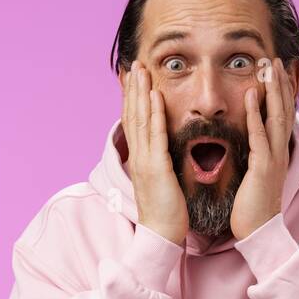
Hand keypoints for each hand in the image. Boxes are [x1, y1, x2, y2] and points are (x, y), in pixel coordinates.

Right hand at [121, 61, 187, 245]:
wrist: (161, 235)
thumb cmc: (165, 212)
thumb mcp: (162, 181)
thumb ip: (161, 163)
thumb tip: (165, 152)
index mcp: (140, 159)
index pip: (134, 122)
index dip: (132, 98)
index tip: (133, 78)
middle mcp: (139, 156)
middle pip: (133, 115)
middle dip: (133, 88)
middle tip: (134, 63)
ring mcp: (145, 160)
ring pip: (141, 119)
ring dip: (141, 92)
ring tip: (142, 70)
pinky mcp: (156, 168)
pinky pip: (156, 135)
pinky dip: (155, 114)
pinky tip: (155, 95)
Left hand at [230, 56, 295, 239]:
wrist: (259, 232)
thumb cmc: (252, 206)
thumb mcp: (256, 174)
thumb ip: (255, 156)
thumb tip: (251, 144)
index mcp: (276, 152)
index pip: (281, 115)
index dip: (280, 92)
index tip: (275, 70)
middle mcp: (278, 151)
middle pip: (283, 109)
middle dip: (280, 83)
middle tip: (275, 58)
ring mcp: (272, 158)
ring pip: (276, 116)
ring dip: (272, 90)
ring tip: (269, 66)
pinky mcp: (262, 167)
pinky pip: (259, 136)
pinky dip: (255, 114)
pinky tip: (251, 95)